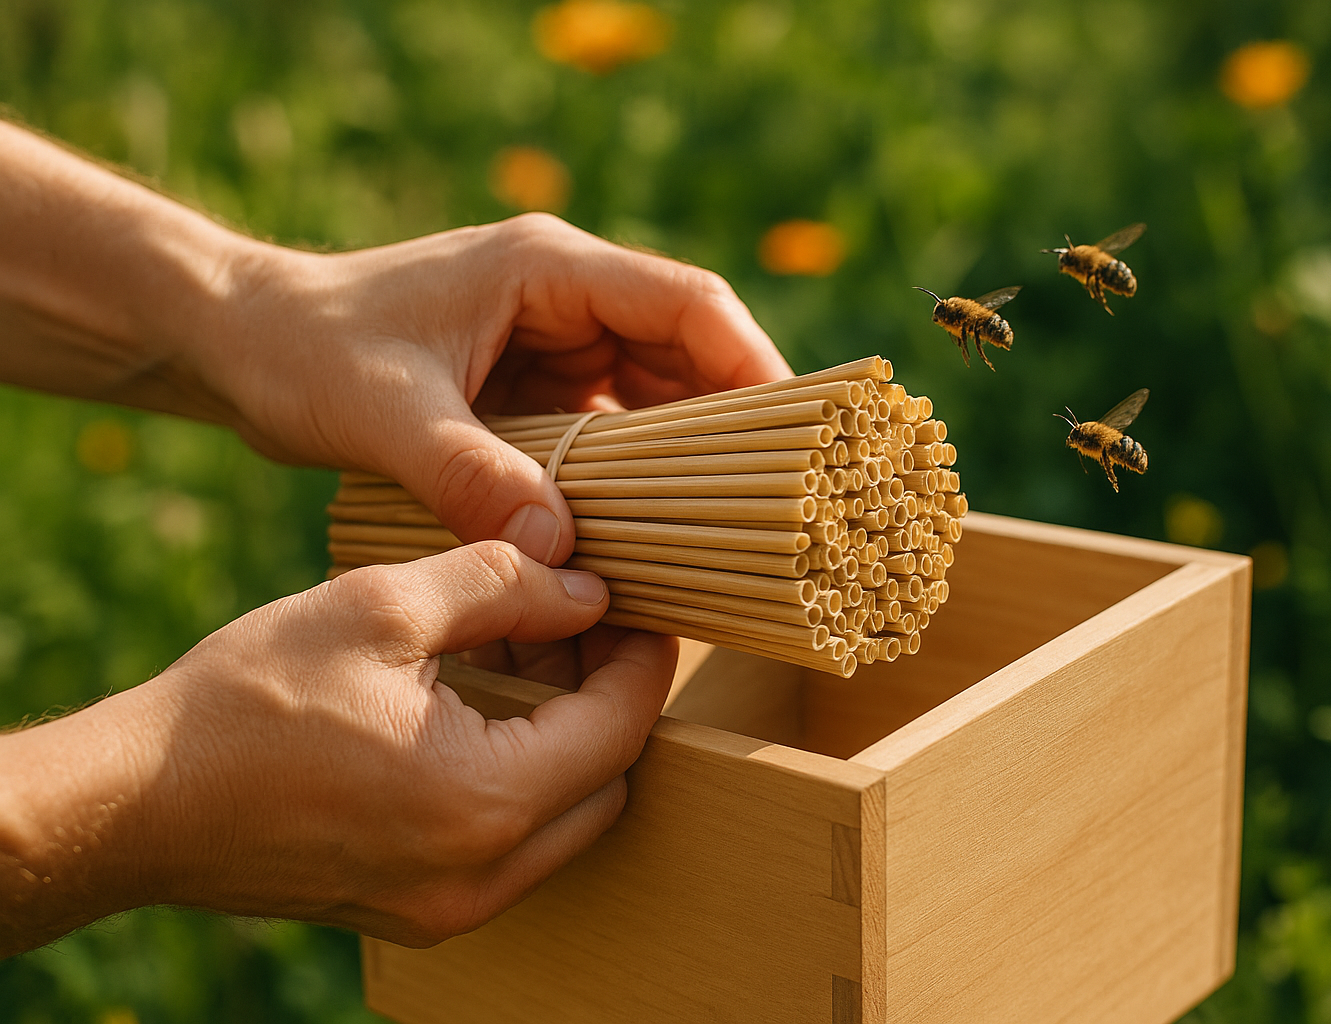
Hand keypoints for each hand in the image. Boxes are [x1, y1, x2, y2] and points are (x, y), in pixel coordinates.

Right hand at [0, 544, 675, 953]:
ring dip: (566, 734)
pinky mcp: (418, 908)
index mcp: (486, 803)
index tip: (640, 602)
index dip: (642, 656)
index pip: (621, 726)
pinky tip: (485, 702)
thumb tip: (585, 588)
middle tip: (582, 618)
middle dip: (609, 694)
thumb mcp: (381, 606)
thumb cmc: (249, 700)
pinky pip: (509, 843)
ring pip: (564, 815)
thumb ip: (503, 587)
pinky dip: (519, 774)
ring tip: (529, 646)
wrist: (137, 802)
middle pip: (607, 778)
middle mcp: (483, 876)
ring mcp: (450, 907)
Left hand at [204, 213, 790, 563]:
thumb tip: (554, 550)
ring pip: (655, 397)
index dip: (752, 364)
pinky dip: (632, 478)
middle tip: (770, 509)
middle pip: (688, 353)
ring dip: (685, 460)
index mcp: (547, 268)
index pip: (687, 302)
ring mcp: (553, 343)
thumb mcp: (379, 412)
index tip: (793, 437)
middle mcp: (565, 298)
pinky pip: (610, 432)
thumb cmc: (300, 349)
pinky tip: (644, 534)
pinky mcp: (534, 388)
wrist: (240, 340)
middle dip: (731, 427)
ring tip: (721, 532)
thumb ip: (467, 474)